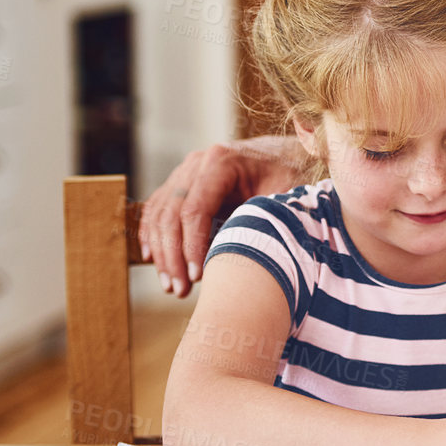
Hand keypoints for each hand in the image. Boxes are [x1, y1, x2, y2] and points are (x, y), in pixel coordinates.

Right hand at [138, 136, 304, 296]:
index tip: (196, 277)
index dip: (191, 246)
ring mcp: (185, 172)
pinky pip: (157, 210)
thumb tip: (241, 258)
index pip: (194, 210)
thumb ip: (262, 220)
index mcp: (222, 162)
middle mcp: (197, 164)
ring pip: (159, 215)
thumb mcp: (285, 196)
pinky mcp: (181, 183)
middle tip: (179, 291)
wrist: (290, 155)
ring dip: (160, 253)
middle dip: (172, 257)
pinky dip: (152, 236)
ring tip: (171, 286)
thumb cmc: (292, 177)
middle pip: (171, 214)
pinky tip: (152, 260)